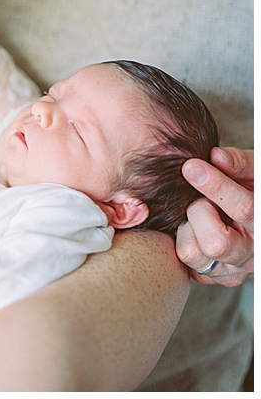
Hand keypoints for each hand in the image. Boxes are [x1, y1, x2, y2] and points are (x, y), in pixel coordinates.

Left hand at [176, 147, 253, 286]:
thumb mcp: (254, 173)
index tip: (191, 166)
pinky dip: (180, 240)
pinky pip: (182, 262)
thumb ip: (239, 163)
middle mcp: (252, 255)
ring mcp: (230, 271)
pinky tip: (191, 227)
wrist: (251, 217)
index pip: (244, 209)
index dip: (215, 186)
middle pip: (216, 243)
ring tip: (196, 213)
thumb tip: (216, 156)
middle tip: (200, 199)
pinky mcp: (209, 277)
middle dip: (199, 212)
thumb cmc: (251, 189)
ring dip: (186, 228)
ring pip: (192, 253)